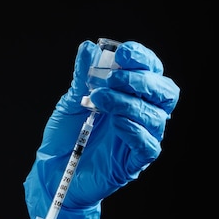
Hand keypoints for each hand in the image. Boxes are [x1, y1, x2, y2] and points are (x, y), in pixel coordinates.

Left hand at [24, 40, 179, 218]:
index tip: (124, 53)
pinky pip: (149, 145)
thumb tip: (89, 48)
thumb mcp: (71, 101)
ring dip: (128, 103)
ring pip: (155, 116)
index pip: (151, 71)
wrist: (53, 170)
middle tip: (113, 79)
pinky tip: (116, 122)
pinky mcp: (134, 162)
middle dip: (142, 80)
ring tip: (99, 100)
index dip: (143, 59)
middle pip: (165, 92)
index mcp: (130, 95)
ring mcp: (140, 137)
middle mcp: (140, 114)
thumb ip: (83, 76)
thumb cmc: (66, 136)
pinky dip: (134, 130)